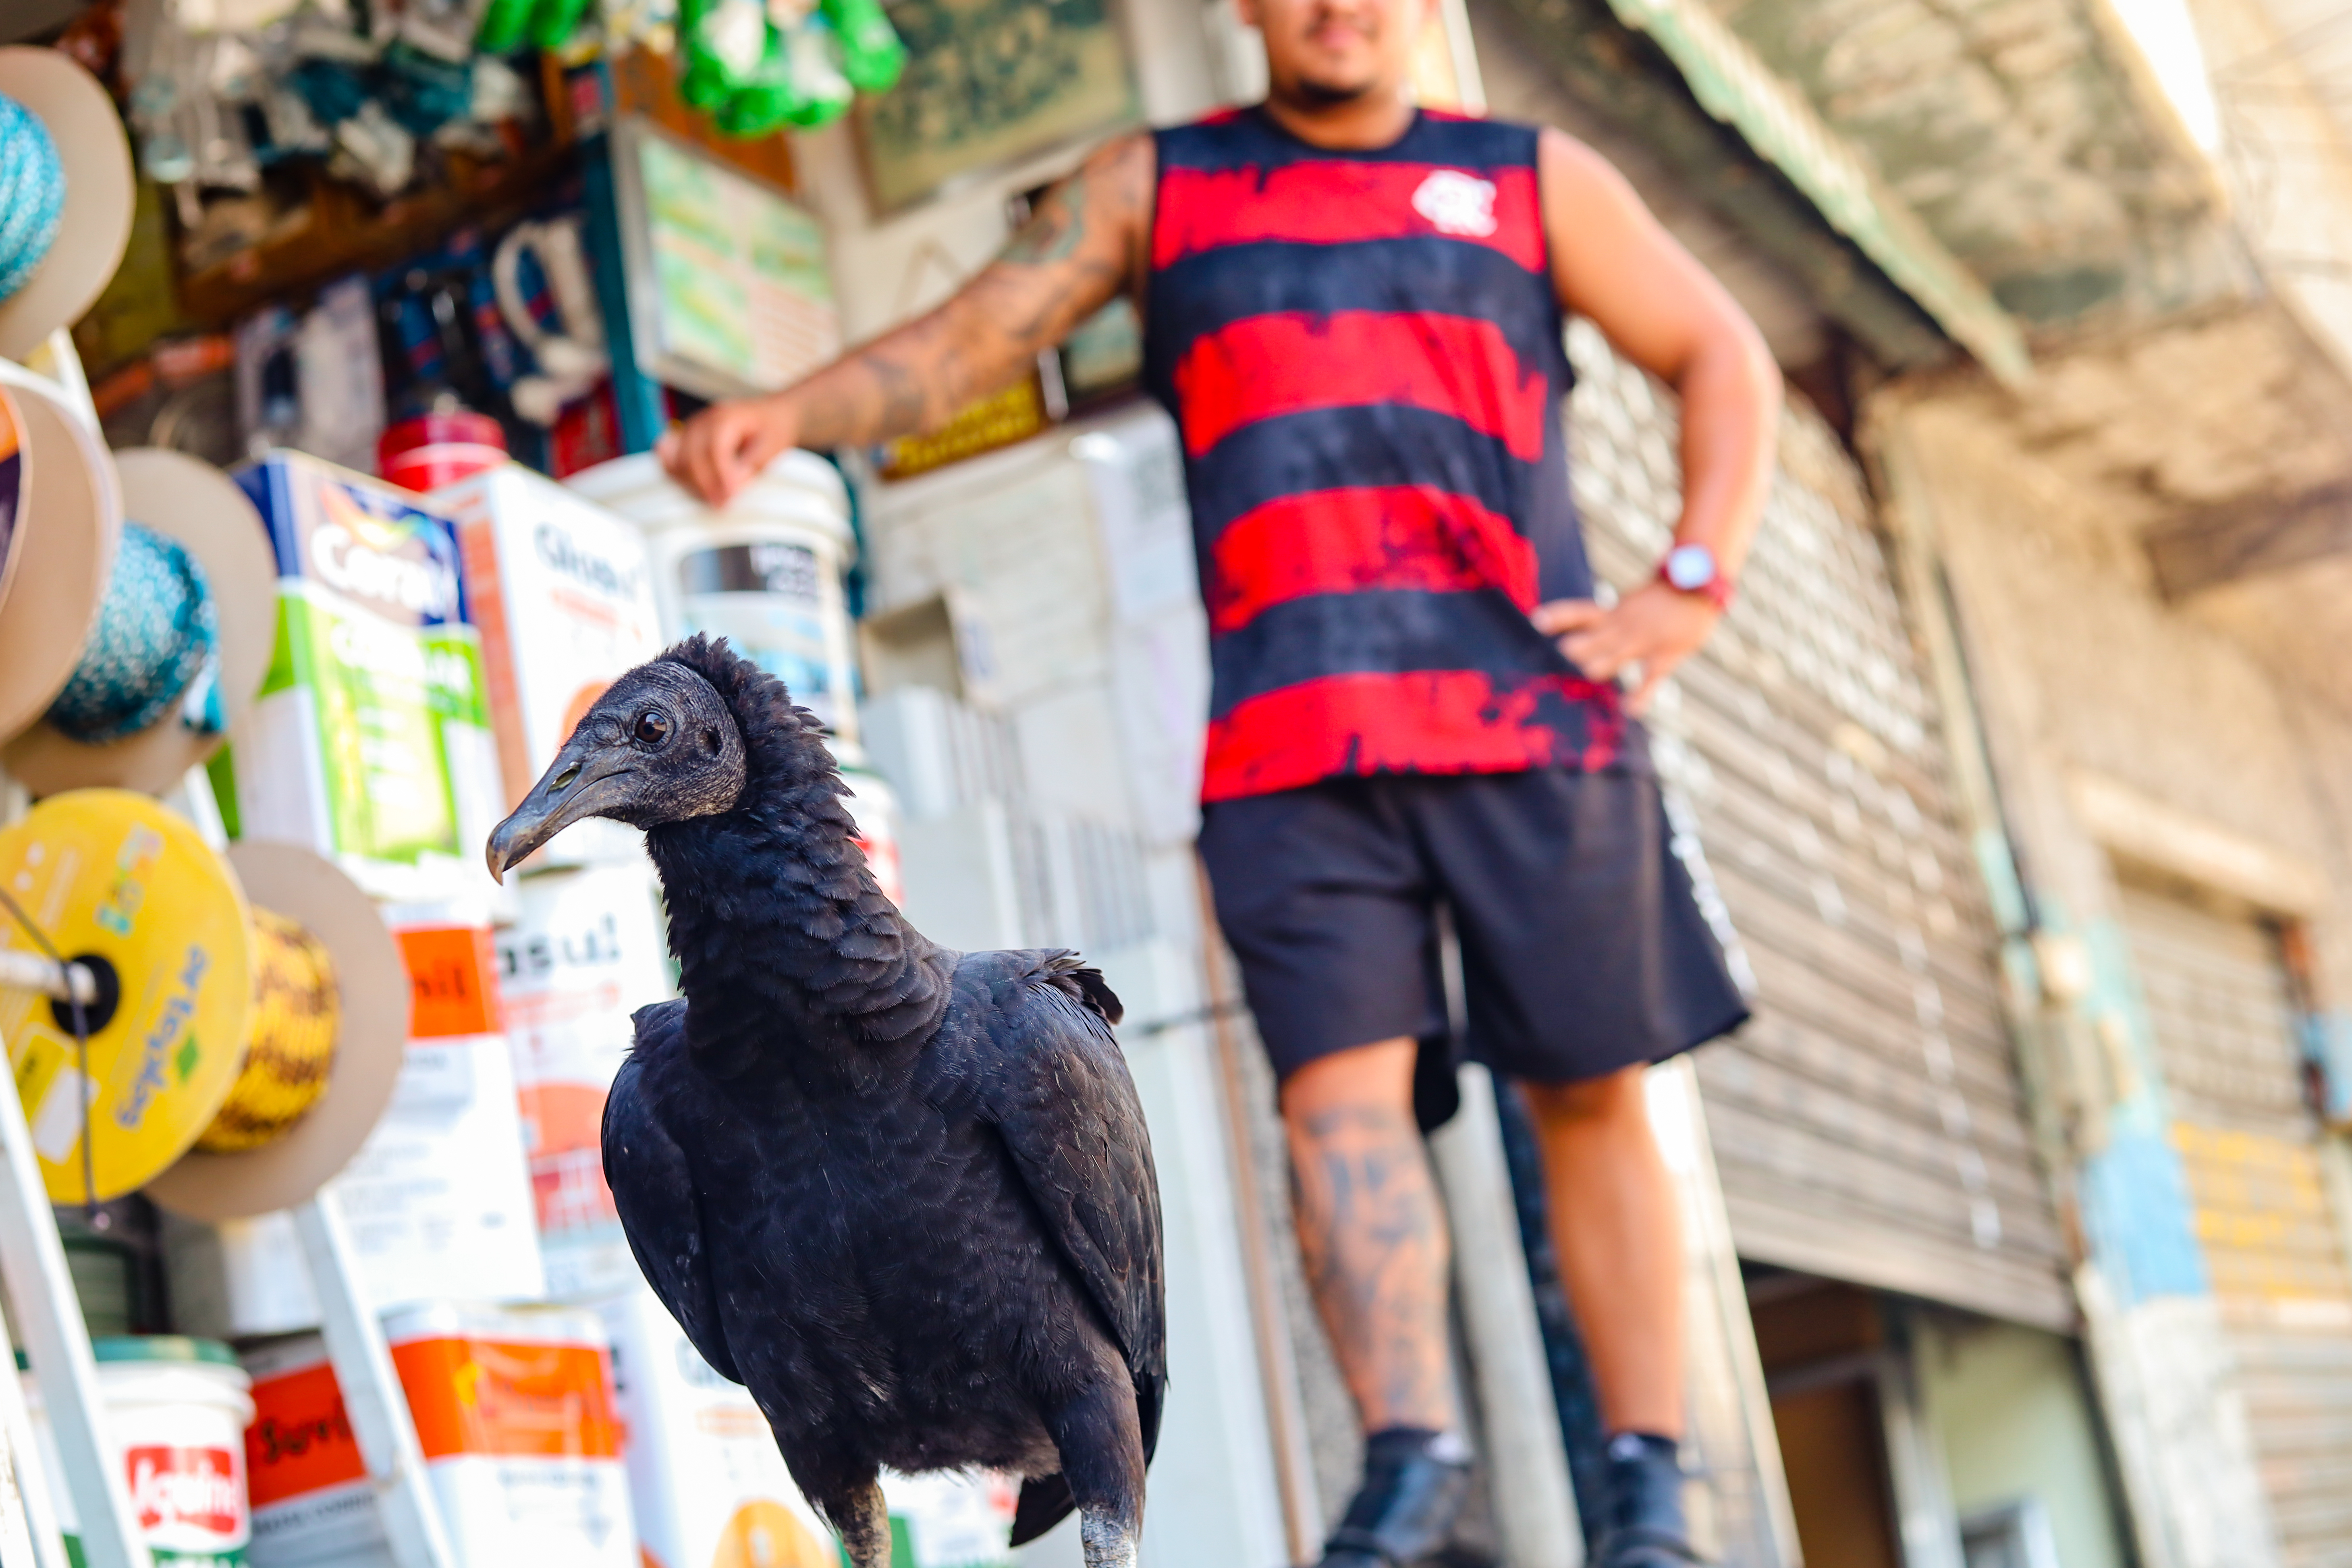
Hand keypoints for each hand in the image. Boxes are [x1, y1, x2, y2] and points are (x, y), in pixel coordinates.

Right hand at [657, 394, 797, 505]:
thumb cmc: (773, 429)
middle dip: (706, 486)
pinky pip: (670, 458)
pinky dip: (679, 476)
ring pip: (678, 461)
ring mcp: (692, 427)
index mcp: (727, 417)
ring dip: (693, 485)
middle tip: (724, 505)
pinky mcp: (686, 437)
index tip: (730, 498)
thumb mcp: (772, 447)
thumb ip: (751, 466)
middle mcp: (704, 420)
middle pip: (691, 457)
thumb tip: (731, 488)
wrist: (772, 414)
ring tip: (715, 498)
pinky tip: (696, 487)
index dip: (720, 476)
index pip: (714, 450)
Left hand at [1534, 581, 1720, 712]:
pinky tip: (1630, 710)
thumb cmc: (1662, 598)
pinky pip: (1651, 678)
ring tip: (1590, 670)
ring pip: (1618, 655)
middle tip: (1567, 649)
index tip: (1536, 619)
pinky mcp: (1665, 657)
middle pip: (1596, 637)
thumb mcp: (1632, 604)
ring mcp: (1644, 641)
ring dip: (1603, 663)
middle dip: (1581, 645)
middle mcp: (1624, 626)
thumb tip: (1580, 633)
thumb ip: (1611, 621)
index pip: (1580, 613)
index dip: (1559, 617)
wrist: (1699, 587)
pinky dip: (1642, 695)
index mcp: (1614, 612)